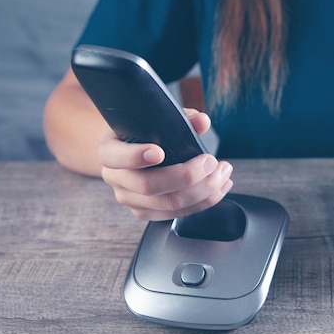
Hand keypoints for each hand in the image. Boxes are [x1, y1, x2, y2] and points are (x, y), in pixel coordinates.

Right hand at [98, 109, 232, 219]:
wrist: (132, 152)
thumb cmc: (146, 134)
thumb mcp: (156, 120)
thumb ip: (180, 119)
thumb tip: (202, 122)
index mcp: (110, 151)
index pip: (117, 156)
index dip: (136, 156)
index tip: (159, 152)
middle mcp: (116, 178)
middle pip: (149, 185)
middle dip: (187, 175)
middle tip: (211, 161)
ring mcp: (130, 199)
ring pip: (169, 204)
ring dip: (203, 190)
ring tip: (223, 174)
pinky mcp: (146, 213)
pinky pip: (178, 214)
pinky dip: (204, 202)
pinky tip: (220, 188)